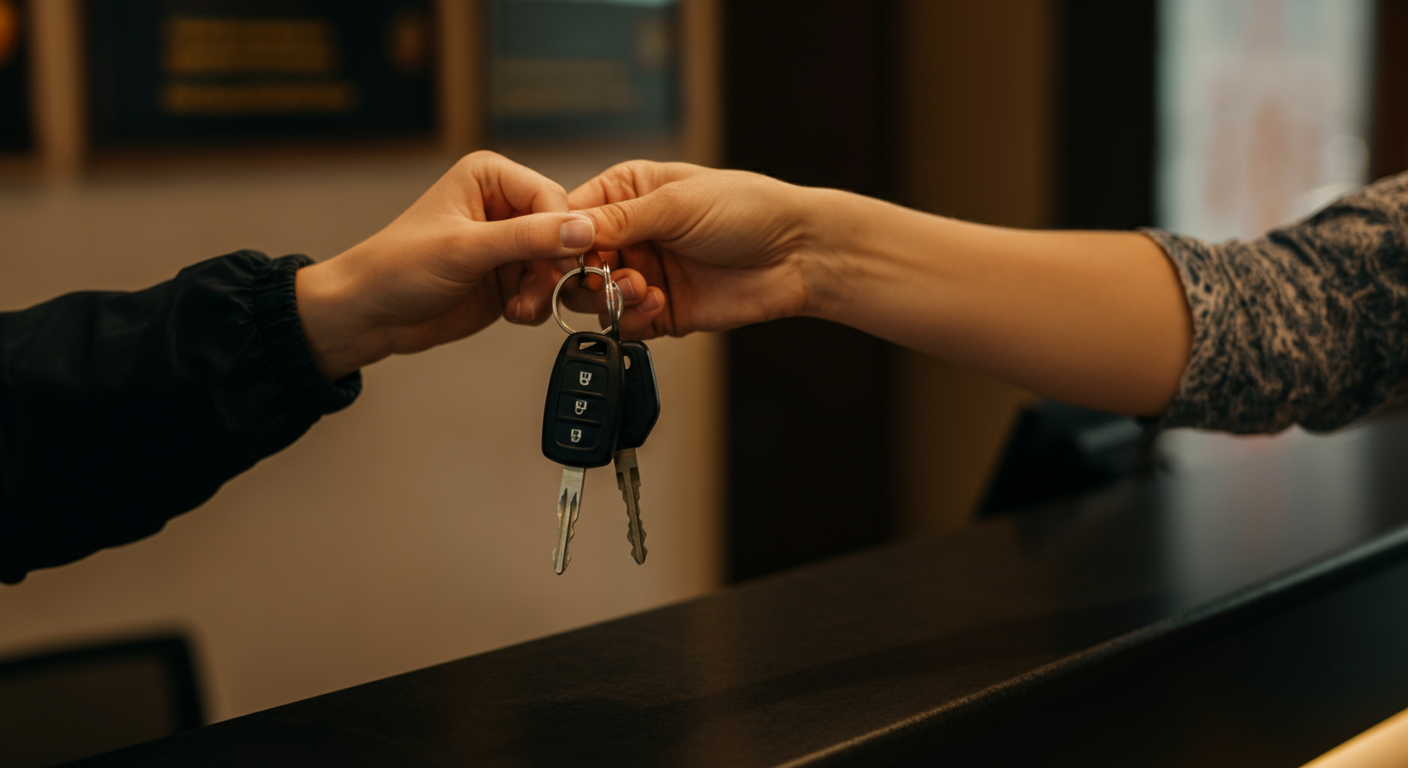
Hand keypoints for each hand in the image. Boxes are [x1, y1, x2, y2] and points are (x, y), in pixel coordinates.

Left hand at [295, 151, 598, 379]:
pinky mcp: (509, 277)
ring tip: (518, 306)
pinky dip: (537, 304)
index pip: (553, 197)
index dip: (564, 232)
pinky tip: (511, 311)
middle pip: (562, 233)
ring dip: (545, 291)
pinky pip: (545, 289)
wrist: (370, 315)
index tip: (563, 265)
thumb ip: (527, 237)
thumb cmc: (397, 267)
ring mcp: (508, 244)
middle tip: (540, 291)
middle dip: (553, 268)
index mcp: (490, 177)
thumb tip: (583, 229)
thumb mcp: (465, 249)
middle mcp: (504, 206)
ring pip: (557, 265)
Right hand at [517, 160, 826, 338]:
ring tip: (640, 288)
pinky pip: (626, 323)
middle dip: (583, 275)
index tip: (558, 256)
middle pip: (575, 263)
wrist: (799, 254)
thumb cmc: (748, 209)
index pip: (571, 218)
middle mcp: (631, 234)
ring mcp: (645, 274)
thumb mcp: (677, 204)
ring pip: (595, 297)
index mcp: (627, 193)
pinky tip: (658, 303)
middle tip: (602, 278)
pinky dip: (633, 318)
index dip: (558, 239)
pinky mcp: (661, 311)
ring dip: (610, 297)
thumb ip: (618, 219)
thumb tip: (565, 229)